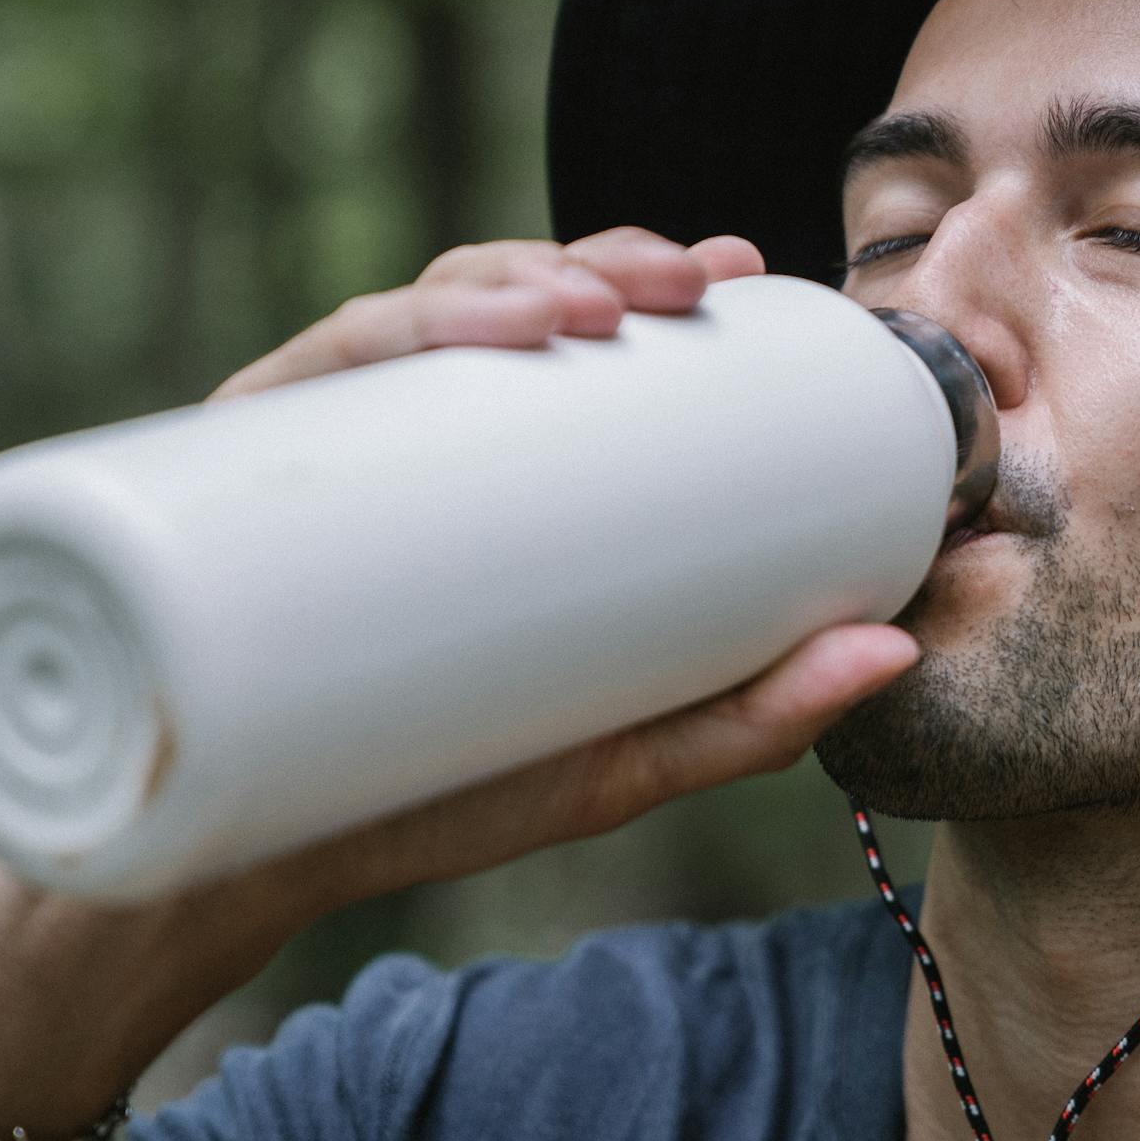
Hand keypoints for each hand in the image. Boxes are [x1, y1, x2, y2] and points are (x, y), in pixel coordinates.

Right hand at [190, 226, 920, 936]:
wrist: (258, 879)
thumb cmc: (452, 792)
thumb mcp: (623, 760)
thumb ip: (755, 716)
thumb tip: (898, 651)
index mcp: (500, 471)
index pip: (575, 333)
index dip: (648, 272)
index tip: (733, 264)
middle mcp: (414, 436)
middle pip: (512, 300)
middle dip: (605, 261)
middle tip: (684, 279)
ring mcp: (331, 446)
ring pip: (425, 311)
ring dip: (520, 277)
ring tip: (593, 305)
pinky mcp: (241, 469)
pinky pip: (328, 366)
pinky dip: (410, 326)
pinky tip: (490, 329)